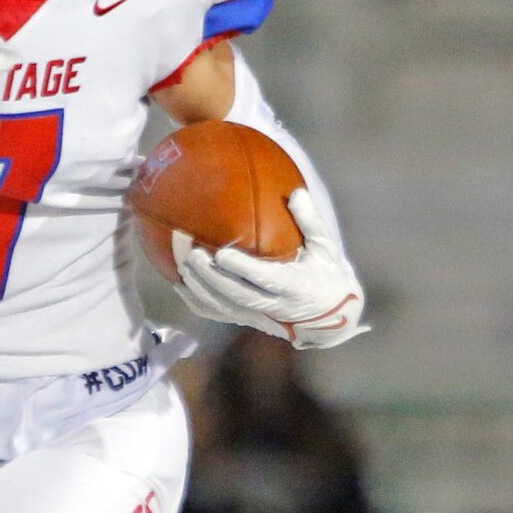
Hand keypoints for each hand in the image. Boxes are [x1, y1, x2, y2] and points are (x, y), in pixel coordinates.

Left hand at [177, 189, 367, 348]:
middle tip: (192, 256)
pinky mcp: (248, 319)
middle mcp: (274, 305)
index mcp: (294, 286)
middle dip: (212, 279)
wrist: (331, 315)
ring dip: (202, 290)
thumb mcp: (326, 247)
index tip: (222, 254)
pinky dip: (198, 302)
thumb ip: (310, 221)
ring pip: (225, 307)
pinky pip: (219, 314)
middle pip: (237, 296)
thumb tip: (296, 193)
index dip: (242, 270)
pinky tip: (181, 285)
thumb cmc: (327, 274)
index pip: (264, 280)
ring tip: (183, 267)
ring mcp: (259, 316)